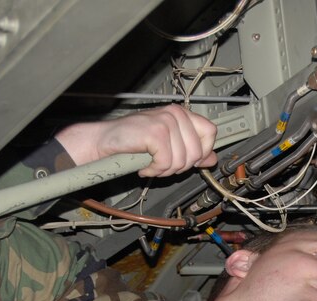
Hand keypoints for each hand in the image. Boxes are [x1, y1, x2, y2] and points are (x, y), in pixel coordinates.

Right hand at [55, 104, 217, 176]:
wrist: (105, 140)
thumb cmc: (133, 141)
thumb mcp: (168, 144)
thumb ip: (191, 150)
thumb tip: (211, 159)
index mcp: (181, 114)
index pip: (210, 132)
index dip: (203, 151)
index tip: (188, 161)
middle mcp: (176, 113)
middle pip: (197, 151)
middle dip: (181, 166)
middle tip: (162, 165)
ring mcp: (166, 121)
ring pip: (182, 160)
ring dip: (166, 170)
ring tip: (152, 165)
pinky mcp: (156, 132)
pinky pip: (167, 163)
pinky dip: (155, 171)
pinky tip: (145, 167)